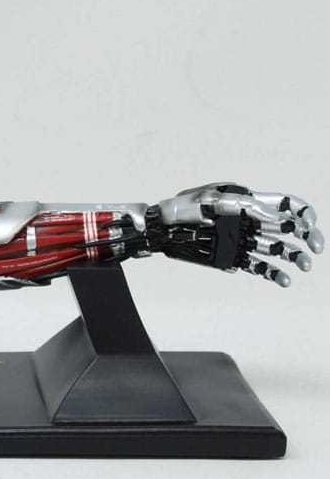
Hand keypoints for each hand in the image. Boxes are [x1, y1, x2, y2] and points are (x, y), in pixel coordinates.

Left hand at [147, 183, 322, 286]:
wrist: (163, 229)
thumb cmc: (184, 207)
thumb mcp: (212, 198)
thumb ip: (244, 205)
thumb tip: (273, 215)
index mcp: (249, 202)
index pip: (285, 204)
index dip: (302, 212)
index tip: (310, 224)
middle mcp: (250, 222)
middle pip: (288, 229)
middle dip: (307, 237)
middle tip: (316, 249)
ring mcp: (242, 241)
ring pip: (277, 250)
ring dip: (294, 257)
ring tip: (303, 267)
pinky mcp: (233, 257)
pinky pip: (258, 266)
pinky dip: (273, 274)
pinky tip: (285, 280)